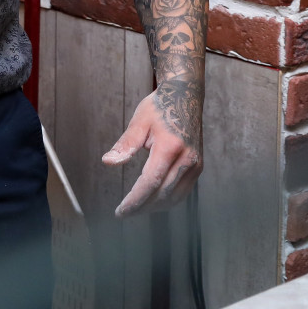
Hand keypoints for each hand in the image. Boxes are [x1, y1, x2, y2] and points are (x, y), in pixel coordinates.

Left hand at [101, 84, 202, 216]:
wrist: (186, 95)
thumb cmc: (159, 107)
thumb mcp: (139, 122)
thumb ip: (125, 144)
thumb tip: (108, 162)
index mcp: (170, 148)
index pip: (150, 183)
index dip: (135, 201)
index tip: (120, 211)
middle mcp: (187, 160)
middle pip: (162, 194)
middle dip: (142, 207)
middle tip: (124, 214)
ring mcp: (196, 164)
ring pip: (175, 197)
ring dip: (155, 207)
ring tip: (136, 209)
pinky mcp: (198, 166)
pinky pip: (183, 191)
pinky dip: (168, 200)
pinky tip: (154, 201)